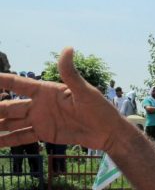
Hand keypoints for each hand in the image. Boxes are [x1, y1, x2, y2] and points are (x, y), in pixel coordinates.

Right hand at [0, 48, 124, 149]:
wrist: (108, 132)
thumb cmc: (100, 109)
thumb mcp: (85, 92)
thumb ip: (71, 73)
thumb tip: (68, 48)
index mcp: (46, 91)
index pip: (17, 84)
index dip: (0, 81)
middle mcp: (39, 104)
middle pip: (8, 106)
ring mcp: (40, 119)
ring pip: (10, 123)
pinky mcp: (44, 134)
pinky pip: (21, 137)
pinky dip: (5, 140)